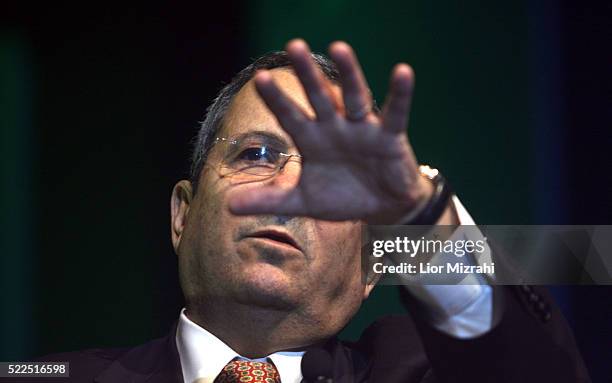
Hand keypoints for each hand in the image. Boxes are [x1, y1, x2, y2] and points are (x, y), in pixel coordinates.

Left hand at [228, 39, 432, 223]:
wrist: (381, 208)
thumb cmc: (341, 197)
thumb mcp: (302, 201)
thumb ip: (269, 200)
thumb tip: (228, 205)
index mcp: (312, 140)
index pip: (290, 116)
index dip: (277, 99)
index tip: (259, 79)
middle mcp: (334, 128)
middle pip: (319, 97)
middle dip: (307, 75)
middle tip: (293, 46)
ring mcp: (362, 129)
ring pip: (354, 97)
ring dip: (349, 73)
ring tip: (339, 47)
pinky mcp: (389, 136)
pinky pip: (395, 113)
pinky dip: (400, 94)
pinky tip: (403, 72)